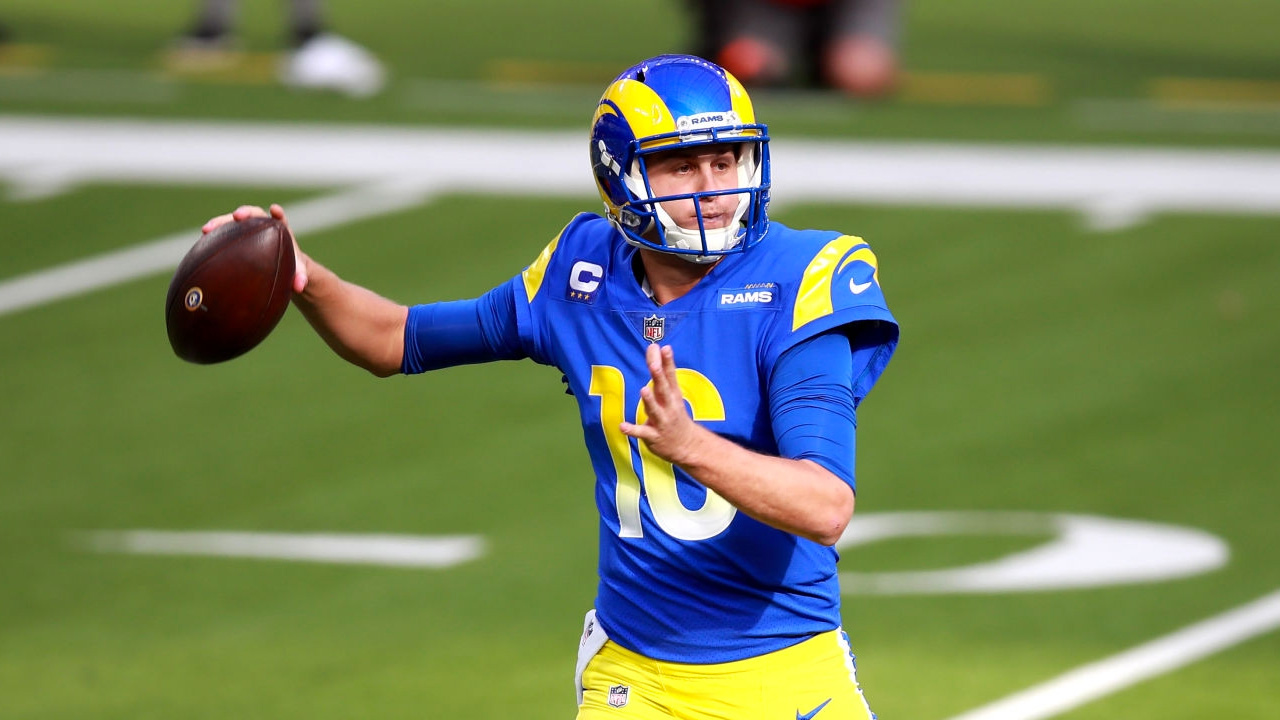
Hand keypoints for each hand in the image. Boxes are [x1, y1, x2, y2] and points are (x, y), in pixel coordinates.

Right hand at [201, 203, 308, 292]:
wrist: (280, 265)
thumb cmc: (290, 265)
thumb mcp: (297, 272)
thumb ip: (301, 277)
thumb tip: (301, 286)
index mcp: (280, 231)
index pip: (280, 219)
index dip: (277, 214)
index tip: (275, 210)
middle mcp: (263, 226)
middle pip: (254, 215)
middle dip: (245, 213)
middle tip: (238, 216)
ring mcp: (247, 229)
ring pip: (233, 222)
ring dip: (220, 222)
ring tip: (207, 228)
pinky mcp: (235, 235)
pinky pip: (223, 232)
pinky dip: (214, 233)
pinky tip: (202, 239)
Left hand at [619, 344, 701, 465]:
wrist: (687, 445)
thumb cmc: (675, 414)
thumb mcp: (672, 393)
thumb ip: (662, 371)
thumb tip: (656, 346)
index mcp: (673, 395)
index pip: (670, 376)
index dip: (667, 362)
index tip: (665, 347)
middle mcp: (669, 407)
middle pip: (663, 390)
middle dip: (659, 377)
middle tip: (655, 365)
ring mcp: (662, 422)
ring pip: (654, 410)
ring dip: (649, 401)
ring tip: (643, 389)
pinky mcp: (653, 436)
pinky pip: (642, 433)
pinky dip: (632, 430)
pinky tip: (622, 426)